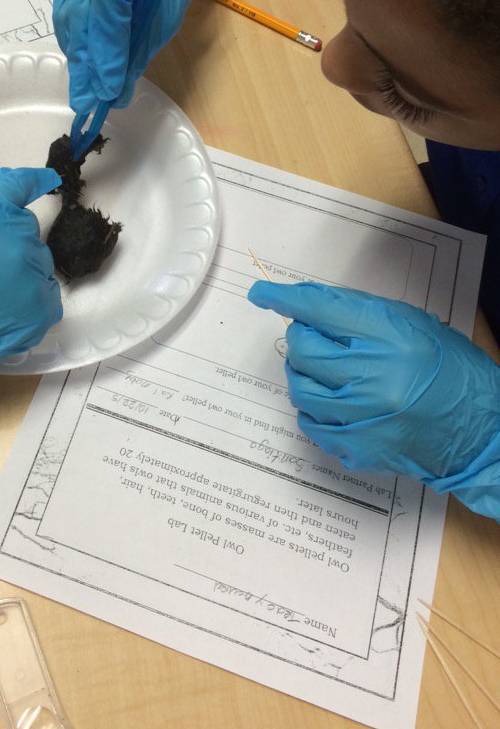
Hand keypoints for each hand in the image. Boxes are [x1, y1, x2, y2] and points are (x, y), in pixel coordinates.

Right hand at [0, 167, 62, 435]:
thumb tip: (2, 205)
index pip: (18, 187)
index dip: (33, 180)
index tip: (47, 179)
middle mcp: (17, 244)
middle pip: (27, 230)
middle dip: (9, 241)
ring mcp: (33, 279)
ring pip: (37, 262)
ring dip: (20, 271)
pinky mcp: (42, 310)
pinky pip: (45, 293)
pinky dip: (30, 298)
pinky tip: (2, 309)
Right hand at [53, 0, 217, 111]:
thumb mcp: (164, 18)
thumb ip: (138, 52)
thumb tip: (115, 94)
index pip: (108, 3)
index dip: (106, 49)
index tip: (108, 88)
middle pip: (81, 16)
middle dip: (85, 65)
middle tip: (85, 104)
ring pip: (68, 18)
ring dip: (76, 59)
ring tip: (81, 92)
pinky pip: (64, 15)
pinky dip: (72, 44)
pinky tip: (79, 65)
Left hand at [249, 281, 499, 518]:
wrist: (482, 432)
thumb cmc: (451, 373)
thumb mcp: (412, 325)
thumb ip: (359, 313)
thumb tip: (308, 303)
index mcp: (391, 337)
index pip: (320, 310)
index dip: (285, 298)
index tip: (263, 293)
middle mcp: (374, 377)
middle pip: (303, 349)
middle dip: (302, 339)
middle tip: (317, 339)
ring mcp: (362, 416)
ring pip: (299, 387)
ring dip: (305, 374)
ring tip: (330, 372)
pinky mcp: (357, 447)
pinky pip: (310, 423)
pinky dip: (315, 408)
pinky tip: (338, 402)